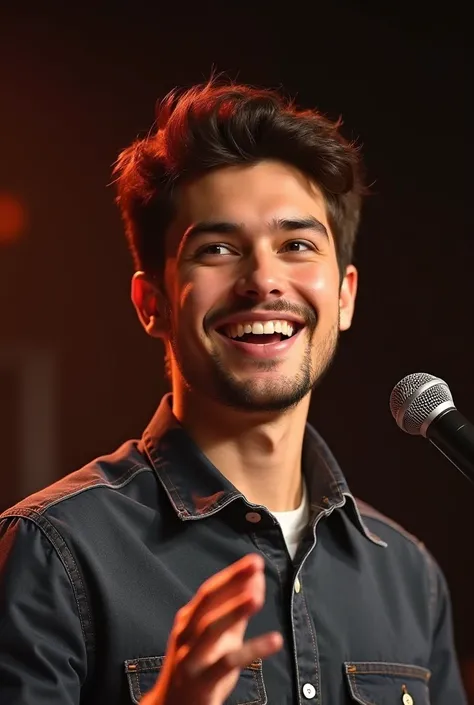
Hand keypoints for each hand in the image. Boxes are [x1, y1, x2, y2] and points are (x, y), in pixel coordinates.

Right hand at [141, 553, 281, 704]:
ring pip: (211, 629)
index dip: (232, 575)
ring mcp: (190, 658)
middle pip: (207, 602)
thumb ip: (234, 613)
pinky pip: (227, 663)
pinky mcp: (202, 682)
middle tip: (256, 567)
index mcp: (188, 620)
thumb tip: (255, 583)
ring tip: (258, 597)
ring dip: (234, 610)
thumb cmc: (197, 667)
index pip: (209, 591)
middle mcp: (186, 634)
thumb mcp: (215, 639)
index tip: (255, 561)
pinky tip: (275, 640)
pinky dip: (252, 649)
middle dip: (231, 582)